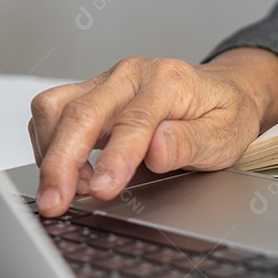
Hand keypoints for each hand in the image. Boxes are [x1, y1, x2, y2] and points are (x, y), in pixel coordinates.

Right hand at [28, 48, 277, 216]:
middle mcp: (131, 75)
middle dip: (62, 162)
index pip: (134, 120)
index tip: (103, 189)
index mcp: (169, 81)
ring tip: (69, 191)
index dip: (115, 157)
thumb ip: (191, 142)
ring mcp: (106, 81)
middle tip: (55, 203)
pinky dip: (51, 145)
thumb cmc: (225, 114)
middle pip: (82, 112)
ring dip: (52, 153)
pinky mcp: (89, 93)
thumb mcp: (226, 133)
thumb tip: (156, 150)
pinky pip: (53, 113)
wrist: (223, 91)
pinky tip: (71, 173)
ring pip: (56, 108)